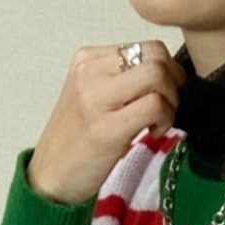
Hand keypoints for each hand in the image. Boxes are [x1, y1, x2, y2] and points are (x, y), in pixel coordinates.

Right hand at [26, 40, 188, 204]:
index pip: (147, 47)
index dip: (169, 71)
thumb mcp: (94, 97)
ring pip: (157, 75)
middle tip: (168, 110)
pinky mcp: (106, 127)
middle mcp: (89, 71)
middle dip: (175, 84)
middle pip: (156, 56)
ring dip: (171, 102)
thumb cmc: (78, 142)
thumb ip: (122, 80)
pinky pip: (154, 106)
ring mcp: (95, 98)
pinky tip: (153, 134)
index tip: (166, 95)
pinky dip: (165, 120)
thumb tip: (167, 74)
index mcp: (87, 60)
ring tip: (158, 123)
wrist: (50, 177)